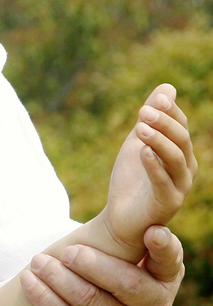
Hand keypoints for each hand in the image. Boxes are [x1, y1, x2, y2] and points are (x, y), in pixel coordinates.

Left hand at [22, 226, 184, 305]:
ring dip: (58, 279)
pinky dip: (43, 298)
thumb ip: (128, 234)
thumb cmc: (113, 272)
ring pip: (89, 301)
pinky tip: (28, 282)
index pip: (169, 261)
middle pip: (124, 283)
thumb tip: (124, 196)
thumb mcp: (128, 255)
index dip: (163, 248)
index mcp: (164, 278)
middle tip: (67, 251)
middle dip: (91, 264)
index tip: (152, 231)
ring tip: (38, 262)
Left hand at [101, 85, 195, 256]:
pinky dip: (154, 165)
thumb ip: (151, 118)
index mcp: (181, 152)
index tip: (155, 98)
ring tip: (141, 127)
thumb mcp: (138, 143)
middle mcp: (185, 168)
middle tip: (143, 111)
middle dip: (164, 123)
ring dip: (159, 141)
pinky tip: (142, 152)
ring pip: (175, 159)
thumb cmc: (132, 180)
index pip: (180, 126)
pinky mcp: (167, 203)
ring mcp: (179, 186)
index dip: (170, 111)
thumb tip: (167, 87)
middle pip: (180, 140)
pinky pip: (164, 182)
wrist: (120, 218)